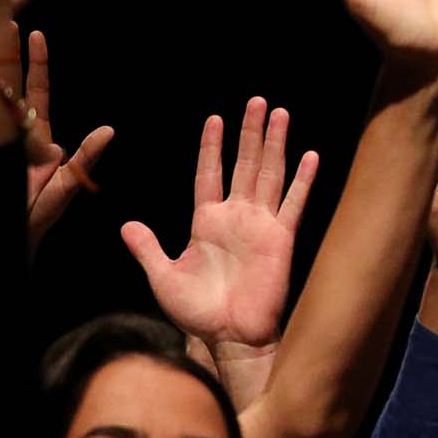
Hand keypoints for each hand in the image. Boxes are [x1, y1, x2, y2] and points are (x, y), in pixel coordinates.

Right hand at [19, 28, 112, 251]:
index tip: (34, 33)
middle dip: (7, 61)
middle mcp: (15, 140)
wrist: (11, 244)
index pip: (35, 95)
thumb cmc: (37, 219)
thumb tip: (107, 130)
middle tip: (5, 23)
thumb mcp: (65, 188)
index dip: (35, 65)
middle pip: (10, 92)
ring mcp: (1, 149)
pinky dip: (8, 126)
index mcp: (36, 142)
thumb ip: (83, 160)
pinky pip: (4, 141)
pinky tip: (12, 98)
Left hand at [123, 98, 317, 348]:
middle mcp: (237, 217)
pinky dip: (303, 179)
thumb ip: (148, 248)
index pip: (209, 173)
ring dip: (275, 144)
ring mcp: (261, 226)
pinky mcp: (282, 239)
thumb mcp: (162, 276)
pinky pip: (294, 203)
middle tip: (257, 102)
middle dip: (250, 132)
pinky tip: (311, 155)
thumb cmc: (197, 312)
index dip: (212, 146)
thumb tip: (127, 225)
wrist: (229, 335)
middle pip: (245, 164)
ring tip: (279, 114)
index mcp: (207, 221)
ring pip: (270, 174)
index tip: (216, 118)